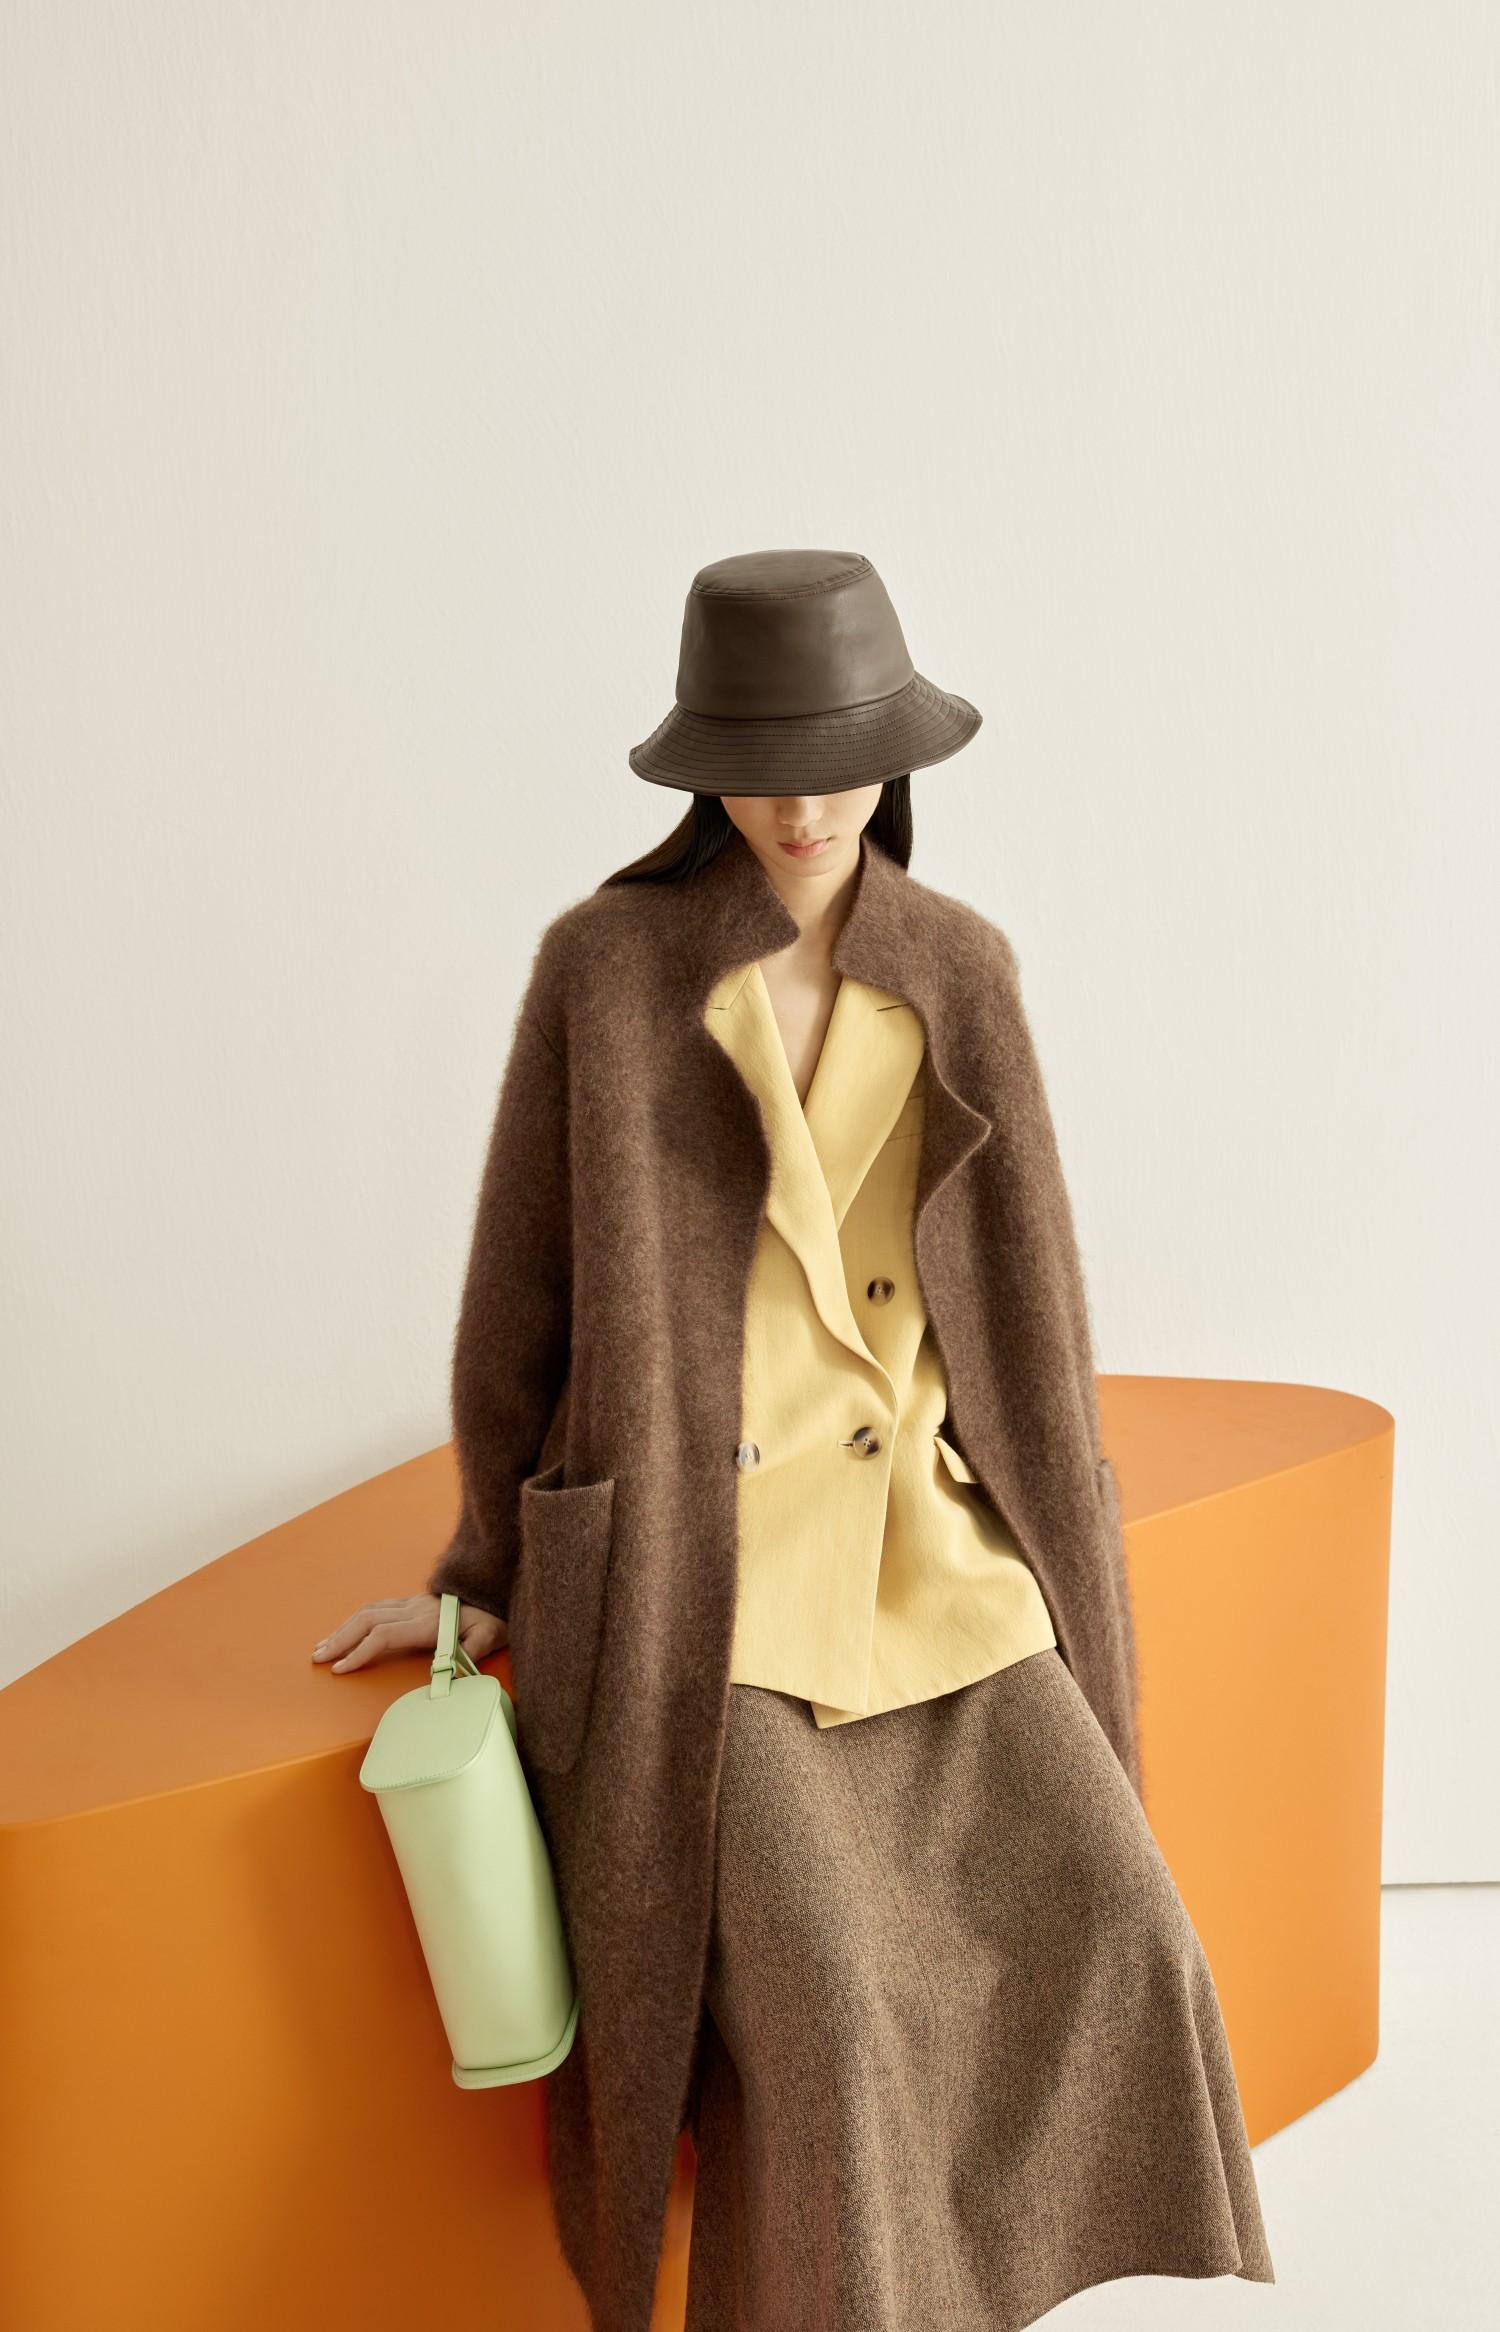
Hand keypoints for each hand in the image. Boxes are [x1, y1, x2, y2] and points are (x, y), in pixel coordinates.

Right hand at [311, 1593, 507, 1673]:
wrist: (497, 1591)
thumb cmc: (493, 1619)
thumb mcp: (491, 1635)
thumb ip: (473, 1650)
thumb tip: (453, 1670)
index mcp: (428, 1621)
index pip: (384, 1634)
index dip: (360, 1652)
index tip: (340, 1669)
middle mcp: (414, 1608)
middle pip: (367, 1620)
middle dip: (340, 1639)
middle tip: (318, 1658)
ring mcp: (411, 1602)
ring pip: (367, 1612)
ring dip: (342, 1629)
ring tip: (321, 1647)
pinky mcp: (412, 1602)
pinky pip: (376, 1608)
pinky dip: (354, 1621)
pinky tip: (344, 1632)